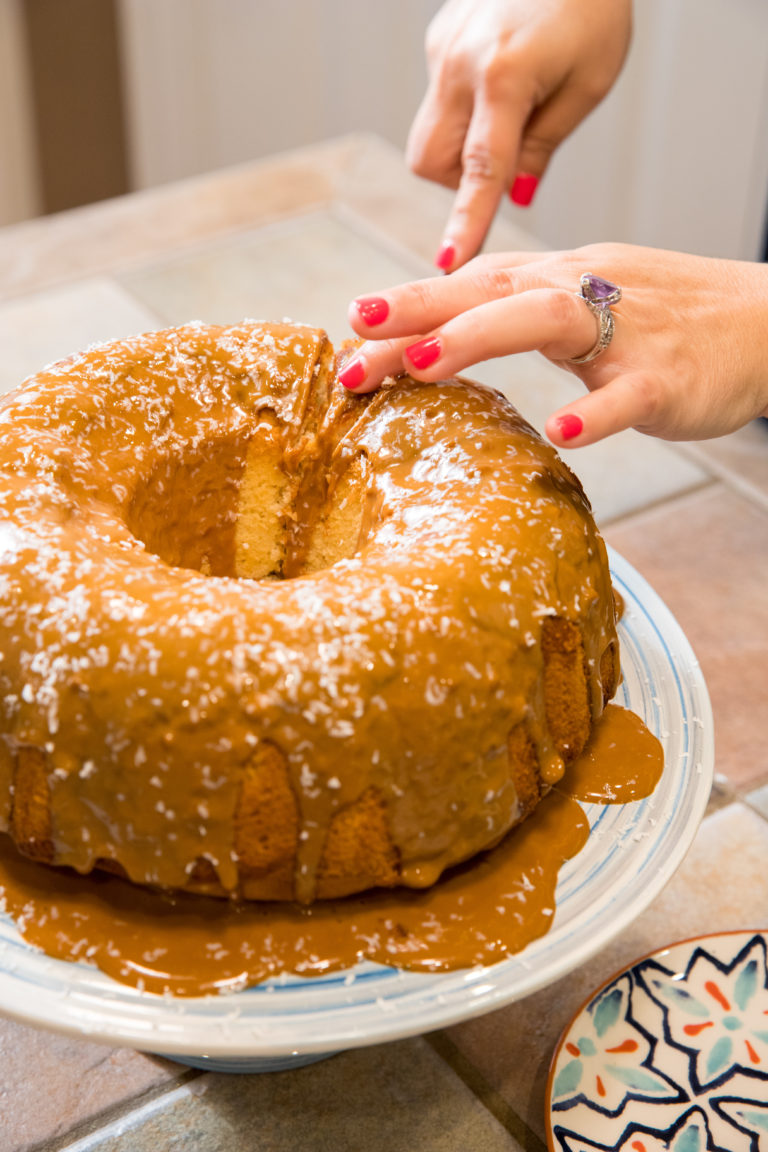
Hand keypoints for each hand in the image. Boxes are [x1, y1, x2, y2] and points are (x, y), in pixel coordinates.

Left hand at [342, 243, 767, 446]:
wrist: (763, 320)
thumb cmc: (659, 316)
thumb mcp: (579, 302)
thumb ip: (512, 312)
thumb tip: (429, 336)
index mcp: (553, 279)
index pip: (467, 287)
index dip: (405, 306)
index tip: (347, 329)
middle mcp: (579, 292)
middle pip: (487, 291)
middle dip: (417, 313)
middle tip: (354, 341)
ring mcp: (623, 333)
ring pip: (545, 320)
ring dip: (479, 337)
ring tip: (421, 364)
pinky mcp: (665, 376)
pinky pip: (628, 394)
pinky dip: (597, 411)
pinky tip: (563, 433)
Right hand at [408, 0, 631, 269]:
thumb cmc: (592, 8)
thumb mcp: (587, 84)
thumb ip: (543, 145)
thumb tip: (514, 195)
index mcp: (504, 76)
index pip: (480, 169)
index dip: (466, 221)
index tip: (449, 264)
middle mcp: (460, 64)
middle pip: (431, 162)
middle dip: (458, 183)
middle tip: (506, 161)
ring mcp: (441, 50)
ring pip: (428, 138)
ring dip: (458, 152)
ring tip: (507, 116)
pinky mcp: (437, 40)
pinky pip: (439, 101)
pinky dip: (465, 112)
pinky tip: (501, 77)